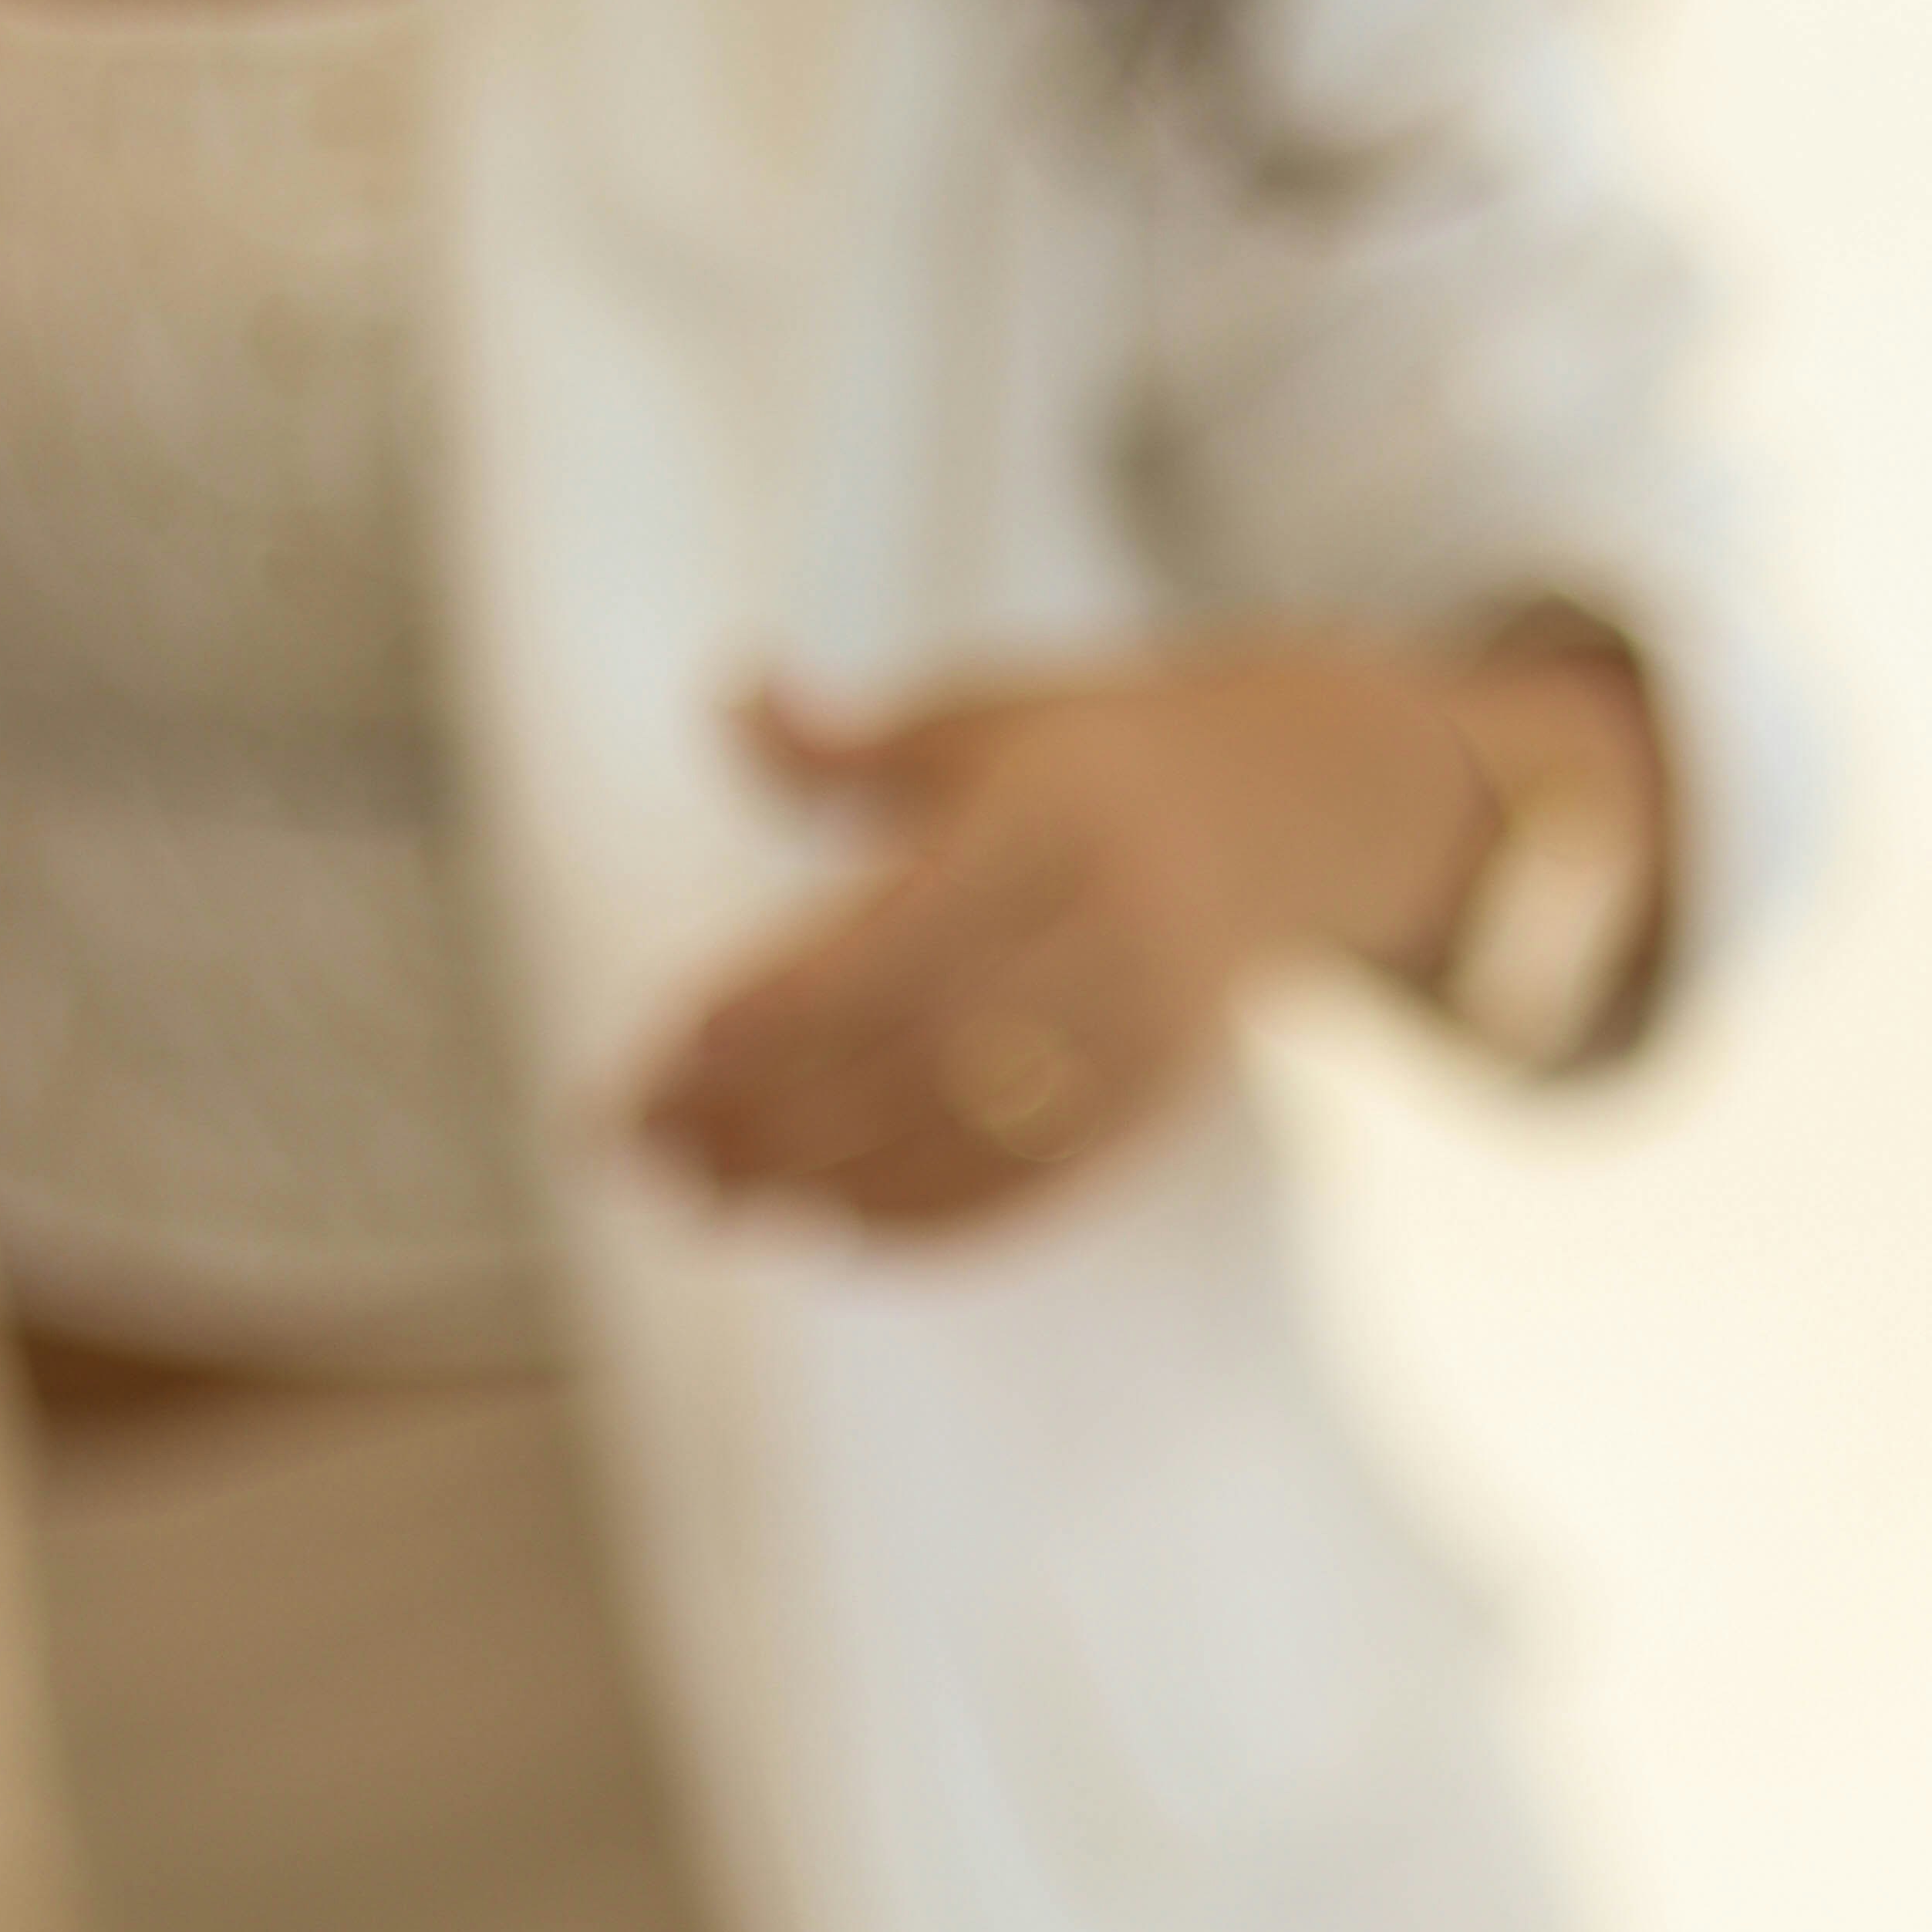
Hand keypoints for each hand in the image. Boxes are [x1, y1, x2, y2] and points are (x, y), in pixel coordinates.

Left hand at [637, 657, 1485, 1229]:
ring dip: (814, 1183)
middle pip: (911, 1055)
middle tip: (636, 1145)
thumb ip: (850, 746)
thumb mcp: (980, 717)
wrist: (1295, 812)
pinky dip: (912, 1223)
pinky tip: (816, 1226)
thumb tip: (736, 705)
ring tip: (697, 1191)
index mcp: (1054, 819)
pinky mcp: (1153, 1109)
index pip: (898, 938)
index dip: (778, 1008)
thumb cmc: (1089, 757)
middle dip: (763, 1114)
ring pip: (961, 1139)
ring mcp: (1142, 1034)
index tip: (663, 1051)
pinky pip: (1025, 1192)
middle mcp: (1110, 934)